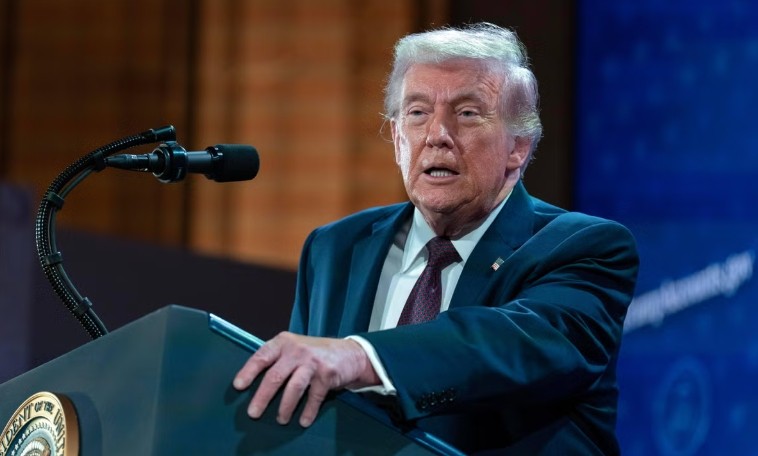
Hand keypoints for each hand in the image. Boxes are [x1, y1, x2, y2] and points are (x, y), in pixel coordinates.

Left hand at [233, 332, 379, 426]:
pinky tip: (304, 420)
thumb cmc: (314, 354)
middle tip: (253, 413)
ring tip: (280, 420)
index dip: (248, 371)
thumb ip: (276, 359)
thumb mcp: (293, 348)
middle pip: (275, 376)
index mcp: (283, 342)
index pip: (262, 356)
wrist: (348, 353)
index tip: (238, 386)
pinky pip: (314, 397)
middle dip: (262, 397)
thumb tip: (251, 381)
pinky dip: (308, 411)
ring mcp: (312, 362)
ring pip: (293, 388)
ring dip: (285, 408)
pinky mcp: (327, 375)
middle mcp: (297, 350)